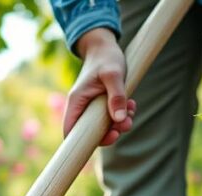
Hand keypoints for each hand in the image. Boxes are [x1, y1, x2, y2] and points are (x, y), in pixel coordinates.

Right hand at [64, 28, 136, 145]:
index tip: (110, 137)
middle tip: (126, 124)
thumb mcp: (113, 75)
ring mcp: (90, 106)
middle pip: (89, 133)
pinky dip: (121, 114)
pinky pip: (109, 117)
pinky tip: (131, 104)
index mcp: (76, 101)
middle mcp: (81, 106)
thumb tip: (119, 119)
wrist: (105, 47)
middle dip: (110, 132)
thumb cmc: (106, 58)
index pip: (70, 131)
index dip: (85, 142)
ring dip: (119, 123)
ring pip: (102, 126)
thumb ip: (116, 96)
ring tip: (131, 109)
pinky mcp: (100, 104)